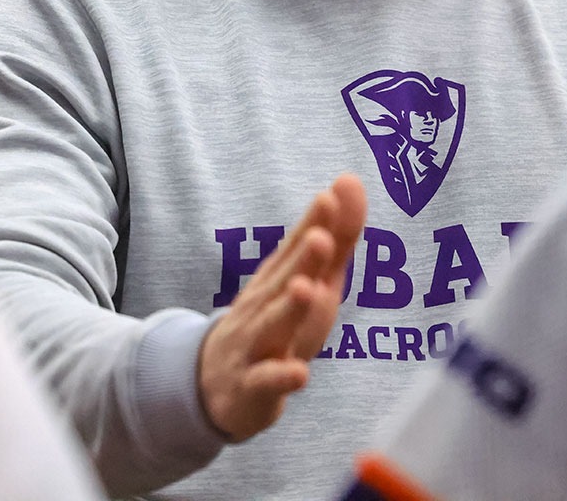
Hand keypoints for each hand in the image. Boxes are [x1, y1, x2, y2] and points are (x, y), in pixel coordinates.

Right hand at [197, 174, 366, 441]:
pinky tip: (299, 373)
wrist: (216, 385)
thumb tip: (350, 179)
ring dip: (288, 309)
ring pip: (271, 327)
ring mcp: (254, 345)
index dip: (314, 224)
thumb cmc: (275, 323)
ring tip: (307, 290)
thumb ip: (335, 236)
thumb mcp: (308, 279)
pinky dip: (280, 377)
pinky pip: (265, 382)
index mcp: (279, 278)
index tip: (331, 196)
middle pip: (284, 281)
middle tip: (321, 236)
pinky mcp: (252, 387)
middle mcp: (264, 305)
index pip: (297, 246)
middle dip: (302, 260)